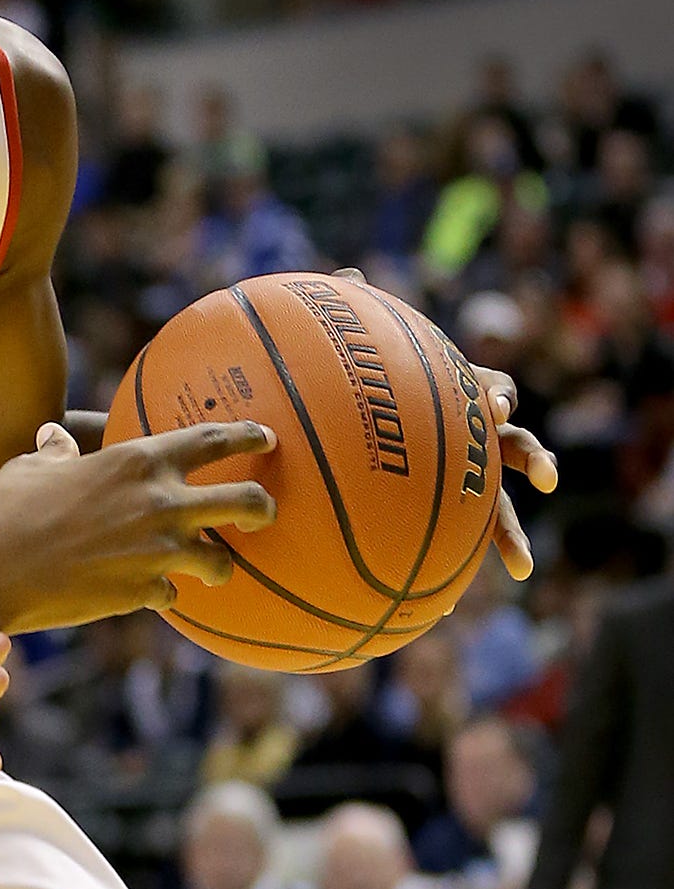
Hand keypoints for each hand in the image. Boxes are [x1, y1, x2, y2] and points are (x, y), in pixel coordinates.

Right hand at [0, 421, 276, 633]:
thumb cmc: (0, 512)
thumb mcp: (29, 469)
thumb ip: (55, 453)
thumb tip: (54, 439)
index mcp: (137, 461)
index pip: (211, 440)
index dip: (247, 436)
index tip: (266, 437)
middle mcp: (161, 503)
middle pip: (246, 502)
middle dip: (264, 507)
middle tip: (264, 511)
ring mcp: (159, 552)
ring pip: (221, 561)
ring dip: (219, 565)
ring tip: (211, 569)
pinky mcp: (144, 593)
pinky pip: (173, 594)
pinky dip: (163, 593)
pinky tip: (149, 593)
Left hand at [330, 269, 555, 578]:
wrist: (347, 434)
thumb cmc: (353, 391)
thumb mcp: (350, 356)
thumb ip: (351, 315)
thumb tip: (344, 277)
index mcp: (453, 401)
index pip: (489, 390)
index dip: (497, 395)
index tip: (494, 405)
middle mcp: (468, 442)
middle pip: (513, 447)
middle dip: (533, 459)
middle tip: (545, 479)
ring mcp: (462, 484)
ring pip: (498, 509)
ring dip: (510, 536)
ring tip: (521, 569)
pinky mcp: (443, 520)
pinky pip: (453, 550)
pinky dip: (450, 578)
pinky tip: (445, 611)